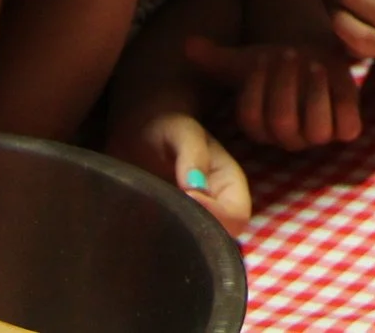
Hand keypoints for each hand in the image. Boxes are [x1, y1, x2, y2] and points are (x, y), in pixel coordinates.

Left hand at [115, 110, 252, 236]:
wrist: (138, 130)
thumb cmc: (165, 125)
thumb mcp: (181, 131)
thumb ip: (192, 154)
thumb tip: (195, 189)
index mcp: (228, 184)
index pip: (236, 216)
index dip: (216, 215)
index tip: (185, 199)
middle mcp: (215, 208)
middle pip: (220, 241)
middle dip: (195, 238)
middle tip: (162, 220)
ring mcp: (191, 221)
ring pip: (194, 249)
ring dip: (174, 246)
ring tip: (149, 226)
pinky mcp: (166, 228)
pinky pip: (170, 249)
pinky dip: (155, 249)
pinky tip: (138, 234)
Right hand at [181, 35, 360, 150]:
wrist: (314, 55)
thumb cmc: (277, 63)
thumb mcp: (247, 59)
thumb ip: (216, 57)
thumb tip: (188, 44)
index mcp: (260, 125)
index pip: (251, 119)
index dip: (255, 88)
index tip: (262, 56)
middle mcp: (287, 137)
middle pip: (281, 124)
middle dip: (284, 87)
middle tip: (289, 54)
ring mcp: (317, 135)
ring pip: (314, 131)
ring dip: (314, 94)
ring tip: (314, 63)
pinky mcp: (346, 128)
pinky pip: (345, 128)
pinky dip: (341, 103)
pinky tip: (334, 75)